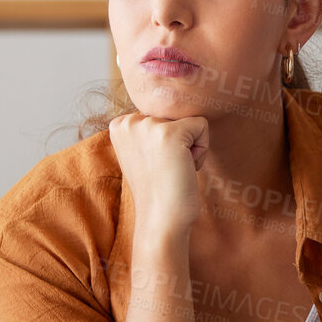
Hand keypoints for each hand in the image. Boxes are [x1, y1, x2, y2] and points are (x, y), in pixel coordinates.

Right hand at [107, 109, 208, 233]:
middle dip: (179, 143)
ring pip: (189, 121)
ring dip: (190, 147)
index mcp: (119, 124)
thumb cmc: (158, 190)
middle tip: (166, 170)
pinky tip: (184, 169)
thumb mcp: (142, 152)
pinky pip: (202, 126)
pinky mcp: (170, 133)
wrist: (161, 219)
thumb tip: (168, 102)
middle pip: (175, 115)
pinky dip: (201, 150)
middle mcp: (130, 121)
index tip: (156, 164)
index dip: (166, 141)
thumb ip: (147, 130)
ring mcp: (148, 126)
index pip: (161, 115)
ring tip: (173, 170)